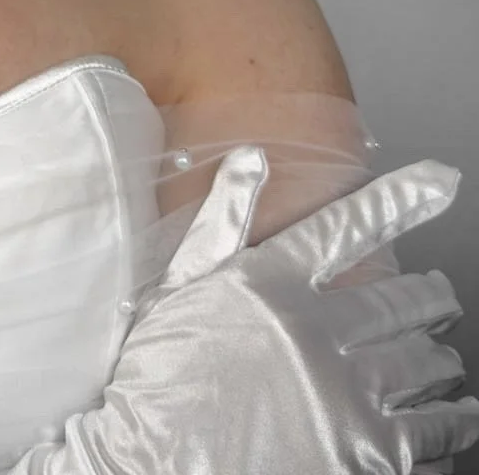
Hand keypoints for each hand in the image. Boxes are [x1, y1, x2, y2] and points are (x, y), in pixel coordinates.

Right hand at [42, 144, 478, 474]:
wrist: (153, 466)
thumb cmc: (159, 379)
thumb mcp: (176, 288)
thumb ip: (221, 221)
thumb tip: (251, 157)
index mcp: (271, 284)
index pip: (345, 226)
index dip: (399, 199)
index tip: (440, 180)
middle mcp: (316, 331)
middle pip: (398, 301)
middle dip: (430, 295)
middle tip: (441, 296)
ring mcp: (346, 394)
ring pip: (421, 366)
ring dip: (439, 361)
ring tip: (444, 362)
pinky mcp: (367, 453)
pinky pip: (429, 433)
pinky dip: (446, 423)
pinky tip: (450, 419)